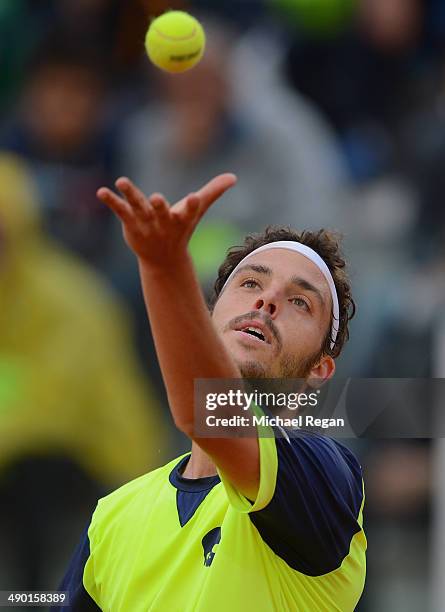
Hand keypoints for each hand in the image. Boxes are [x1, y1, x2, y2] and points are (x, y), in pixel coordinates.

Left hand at [97, 173, 236, 268]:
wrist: (162, 260)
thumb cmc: (181, 229)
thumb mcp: (197, 210)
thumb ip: (213, 192)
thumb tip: (234, 177)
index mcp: (182, 219)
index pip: (189, 211)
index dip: (191, 205)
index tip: (193, 198)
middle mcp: (164, 222)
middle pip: (162, 212)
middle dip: (159, 206)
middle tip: (157, 198)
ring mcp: (146, 224)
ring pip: (138, 207)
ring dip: (131, 194)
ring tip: (121, 180)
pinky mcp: (131, 224)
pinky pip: (121, 211)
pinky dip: (111, 201)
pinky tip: (101, 191)